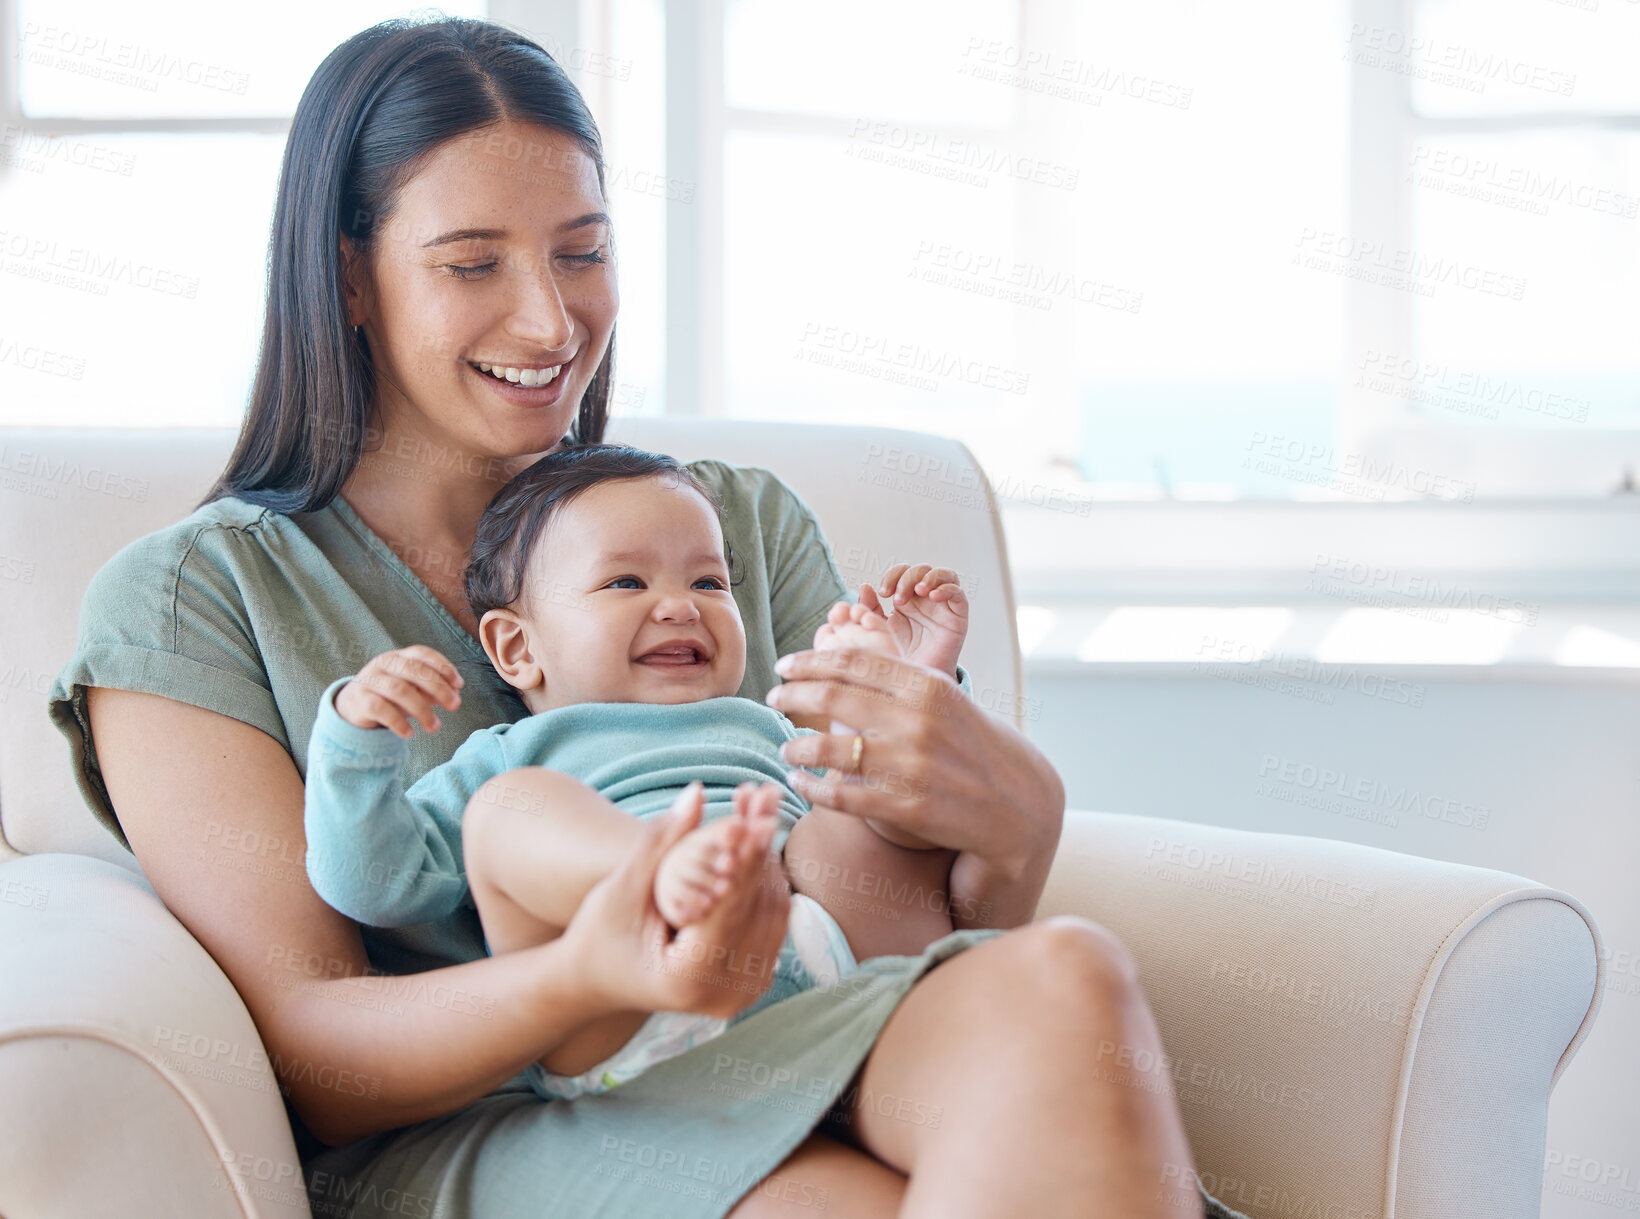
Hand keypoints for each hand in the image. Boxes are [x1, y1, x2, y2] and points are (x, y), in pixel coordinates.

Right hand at [335, 645, 463, 737]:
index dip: (443, 666)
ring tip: (435, 727)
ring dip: (422, 710)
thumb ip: (432, 690)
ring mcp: (370, 680)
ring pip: (399, 690)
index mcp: (399, 656)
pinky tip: (409, 733)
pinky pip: (381, 709)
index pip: (422, 654)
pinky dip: (398, 722)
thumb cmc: (389, 695)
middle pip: (414, 670)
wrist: (352, 705)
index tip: (459, 684)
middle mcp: (383, 663)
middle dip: (438, 688)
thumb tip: (455, 695)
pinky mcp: (359, 699)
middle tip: (455, 706)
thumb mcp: (412, 690)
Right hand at [565, 782, 791, 1019]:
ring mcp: (742, 994)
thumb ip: (661, 841)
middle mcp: (723, 996)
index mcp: (688, 979)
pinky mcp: (750, 983)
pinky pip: (770, 922)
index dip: (748, 855)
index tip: (759, 809)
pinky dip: (764, 879)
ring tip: (763, 808)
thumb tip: (697, 791)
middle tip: (767, 795)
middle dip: (762, 847)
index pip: (731, 906)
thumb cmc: (598, 933)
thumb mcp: (623, 887)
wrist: (594, 982)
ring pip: (773, 912)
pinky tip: (758, 841)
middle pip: (760, 907)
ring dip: (769, 858)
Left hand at [765, 646, 1063, 927]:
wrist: (1016, 802)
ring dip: (795, 745)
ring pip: (829, 749)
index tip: (784, 665)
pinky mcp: (906, 807)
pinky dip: (811, 787)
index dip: (807, 661)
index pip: (851, 662)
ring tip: (784, 745)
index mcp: (927, 685)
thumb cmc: (971, 742)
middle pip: (831, 697)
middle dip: (792, 695)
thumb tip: (838, 658)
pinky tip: (798, 781)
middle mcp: (918, 721)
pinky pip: (841, 795)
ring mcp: (911, 765)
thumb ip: (898, 679)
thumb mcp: (945, 697)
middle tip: (773, 698)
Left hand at [836, 564, 967, 676]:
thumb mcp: (881, 628)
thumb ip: (871, 608)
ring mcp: (943, 604)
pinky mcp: (958, 615)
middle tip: (898, 599)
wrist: (917, 679)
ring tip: (918, 590)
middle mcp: (926, 597)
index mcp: (907, 597)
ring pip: (943, 575)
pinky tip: (934, 596)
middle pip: (921, 570)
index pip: (902, 572)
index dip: (892, 576)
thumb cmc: (900, 654)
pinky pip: (958, 593)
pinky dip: (947, 589)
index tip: (882, 593)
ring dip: (929, 577)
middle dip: (907, 579)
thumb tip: (864, 586)